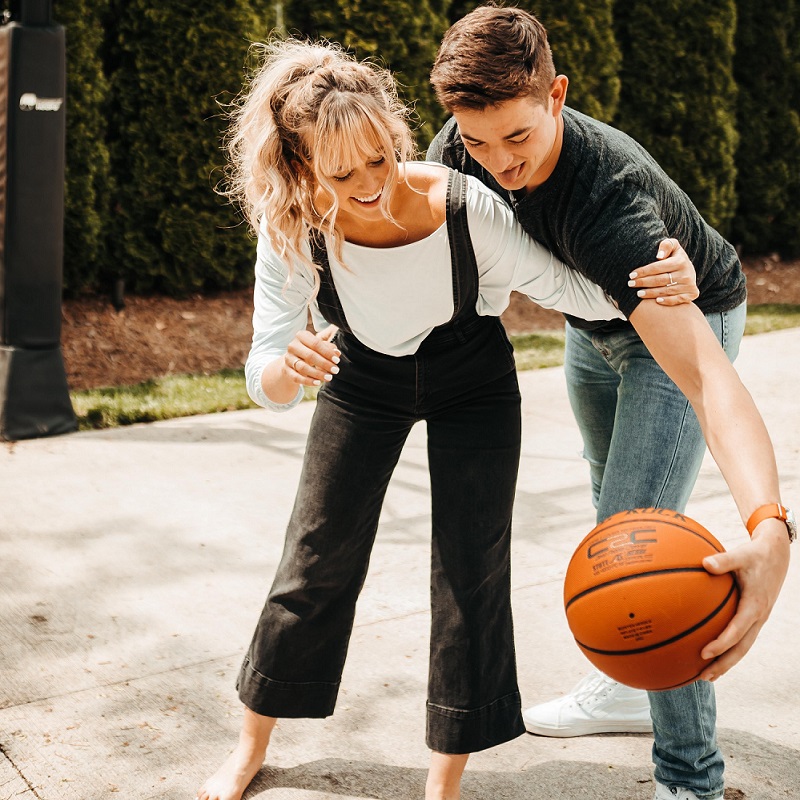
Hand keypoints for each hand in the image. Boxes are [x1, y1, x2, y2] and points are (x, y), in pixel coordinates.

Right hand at [284, 325, 339, 386]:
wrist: (292, 361)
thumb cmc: (309, 351)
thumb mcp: (318, 347)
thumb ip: (328, 348)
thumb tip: (337, 353)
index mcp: (301, 336)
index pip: (316, 344)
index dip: (327, 353)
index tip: (337, 361)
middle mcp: (292, 346)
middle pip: (310, 355)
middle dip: (324, 364)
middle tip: (335, 370)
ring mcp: (288, 358)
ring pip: (303, 367)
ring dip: (318, 373)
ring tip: (329, 377)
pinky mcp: (286, 370)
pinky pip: (297, 377)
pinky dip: (308, 381)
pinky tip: (318, 382)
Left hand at [627, 238, 698, 304]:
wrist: (690, 271)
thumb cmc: (676, 258)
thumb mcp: (674, 247)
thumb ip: (666, 245)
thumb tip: (659, 256)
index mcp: (680, 262)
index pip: (657, 267)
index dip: (643, 271)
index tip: (631, 275)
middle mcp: (686, 274)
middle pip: (660, 280)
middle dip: (643, 282)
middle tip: (630, 284)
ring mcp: (689, 285)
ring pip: (666, 290)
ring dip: (650, 293)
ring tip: (638, 293)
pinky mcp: (691, 294)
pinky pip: (677, 299)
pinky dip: (667, 301)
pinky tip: (656, 301)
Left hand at [697, 518, 789, 680]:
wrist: (776, 553)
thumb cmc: (755, 554)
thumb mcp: (741, 554)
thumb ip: (723, 560)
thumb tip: (704, 563)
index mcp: (754, 605)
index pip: (737, 631)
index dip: (722, 644)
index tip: (703, 653)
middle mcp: (758, 616)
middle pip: (741, 648)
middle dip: (723, 664)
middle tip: (702, 677)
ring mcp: (758, 619)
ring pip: (743, 647)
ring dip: (726, 662)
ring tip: (706, 676)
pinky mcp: (755, 616)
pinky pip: (742, 638)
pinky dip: (729, 649)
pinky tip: (712, 654)